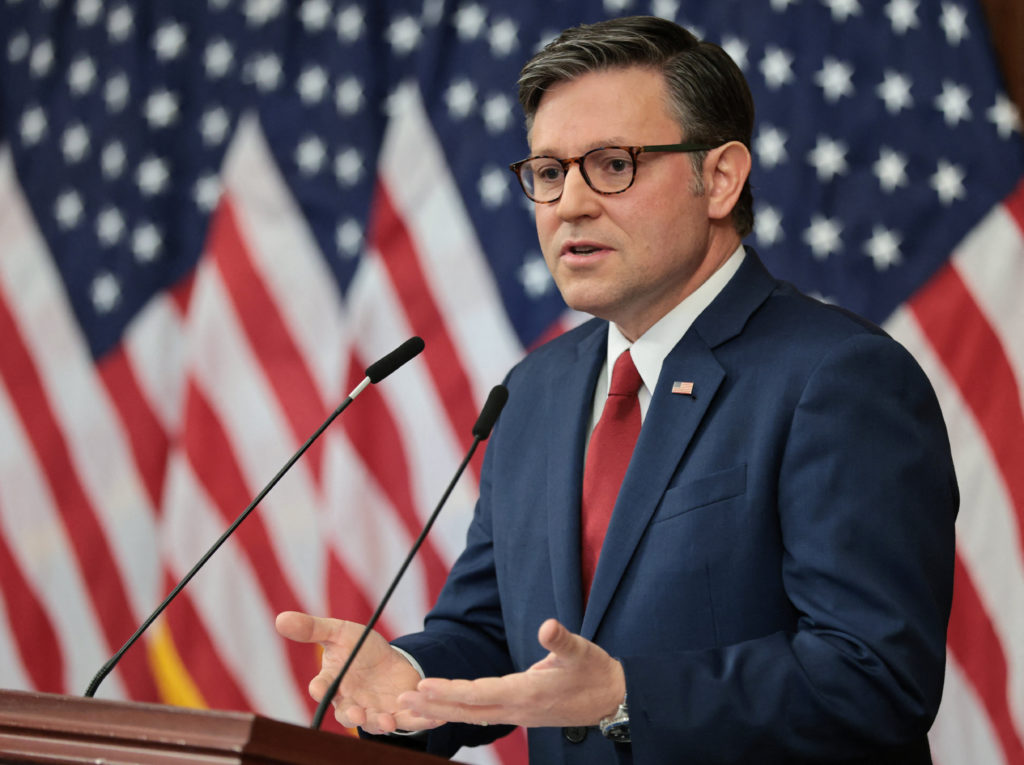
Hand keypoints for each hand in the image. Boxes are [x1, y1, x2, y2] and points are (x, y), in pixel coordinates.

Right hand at [275, 611, 441, 733]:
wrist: (389, 661)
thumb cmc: (359, 648)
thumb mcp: (339, 632)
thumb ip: (312, 629)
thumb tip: (280, 618)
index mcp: (334, 683)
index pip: (323, 687)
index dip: (321, 688)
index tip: (320, 688)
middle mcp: (352, 701)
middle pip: (348, 714)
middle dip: (352, 715)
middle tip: (358, 713)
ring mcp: (375, 710)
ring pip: (375, 723)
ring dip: (380, 723)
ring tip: (387, 720)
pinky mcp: (399, 713)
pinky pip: (409, 721)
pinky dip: (417, 720)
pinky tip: (428, 716)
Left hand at [398, 618, 624, 727]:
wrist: (614, 700)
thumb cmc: (597, 673)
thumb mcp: (582, 651)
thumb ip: (561, 639)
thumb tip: (547, 626)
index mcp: (528, 693)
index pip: (480, 693)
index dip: (450, 690)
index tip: (423, 685)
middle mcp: (518, 708)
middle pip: (467, 710)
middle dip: (434, 705)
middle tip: (400, 701)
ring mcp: (519, 714)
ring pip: (472, 714)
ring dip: (441, 709)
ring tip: (412, 705)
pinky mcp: (521, 713)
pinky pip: (483, 714)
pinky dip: (459, 711)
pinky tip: (443, 707)